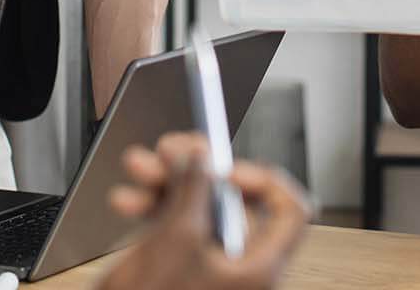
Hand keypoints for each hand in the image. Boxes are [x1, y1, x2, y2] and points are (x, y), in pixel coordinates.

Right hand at [99, 133, 311, 289]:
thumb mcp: (177, 241)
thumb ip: (193, 190)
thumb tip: (202, 156)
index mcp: (259, 267)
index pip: (290, 211)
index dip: (263, 179)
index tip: (226, 167)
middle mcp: (240, 266)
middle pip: (234, 201)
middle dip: (196, 171)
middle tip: (170, 150)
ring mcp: (210, 266)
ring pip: (200, 208)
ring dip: (167, 182)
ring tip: (139, 167)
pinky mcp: (183, 267)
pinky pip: (178, 226)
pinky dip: (155, 208)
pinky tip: (128, 199)